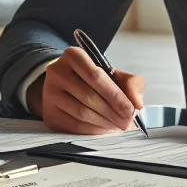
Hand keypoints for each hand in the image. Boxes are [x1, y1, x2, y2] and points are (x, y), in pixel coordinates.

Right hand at [29, 46, 144, 135]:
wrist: (67, 87)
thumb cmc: (93, 80)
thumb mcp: (113, 74)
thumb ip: (131, 83)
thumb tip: (137, 103)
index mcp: (73, 55)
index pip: (96, 76)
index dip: (116, 96)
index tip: (131, 110)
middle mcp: (57, 72)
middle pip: (89, 97)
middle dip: (112, 113)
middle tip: (127, 123)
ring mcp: (49, 93)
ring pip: (81, 113)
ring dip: (104, 123)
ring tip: (118, 127)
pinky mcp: (49, 114)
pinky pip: (74, 126)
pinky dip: (93, 131)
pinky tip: (104, 130)